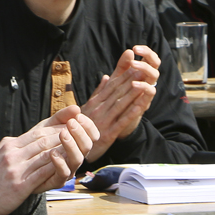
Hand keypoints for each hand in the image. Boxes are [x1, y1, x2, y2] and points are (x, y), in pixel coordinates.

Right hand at [0, 106, 98, 214]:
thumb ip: (11, 146)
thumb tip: (24, 139)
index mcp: (8, 145)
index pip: (36, 133)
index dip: (54, 129)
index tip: (67, 127)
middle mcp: (12, 154)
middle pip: (42, 141)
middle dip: (61, 136)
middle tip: (76, 134)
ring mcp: (16, 168)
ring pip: (45, 155)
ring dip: (62, 150)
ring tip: (76, 148)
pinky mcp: (20, 184)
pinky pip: (43, 173)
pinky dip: (56, 168)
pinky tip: (66, 165)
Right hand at [80, 46, 158, 161]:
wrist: (70, 148)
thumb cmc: (78, 127)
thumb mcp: (86, 108)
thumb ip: (98, 93)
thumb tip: (106, 77)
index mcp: (94, 103)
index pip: (110, 86)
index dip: (123, 76)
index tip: (133, 66)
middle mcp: (99, 109)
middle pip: (116, 93)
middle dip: (130, 81)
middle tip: (142, 70)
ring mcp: (104, 121)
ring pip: (121, 104)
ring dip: (134, 94)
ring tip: (145, 83)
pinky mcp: (109, 134)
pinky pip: (122, 121)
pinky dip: (132, 112)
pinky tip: (141, 105)